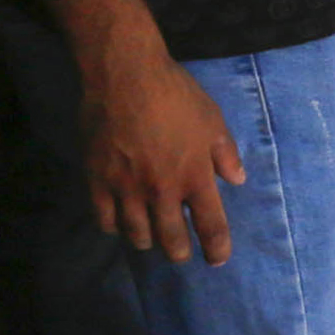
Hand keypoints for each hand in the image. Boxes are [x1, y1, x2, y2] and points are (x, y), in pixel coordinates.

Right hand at [86, 40, 244, 262]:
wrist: (125, 75)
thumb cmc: (175, 94)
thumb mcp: (212, 120)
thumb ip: (226, 154)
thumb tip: (236, 180)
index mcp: (195, 177)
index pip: (210, 226)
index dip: (216, 249)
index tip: (217, 259)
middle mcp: (162, 190)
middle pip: (171, 239)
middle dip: (178, 252)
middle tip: (179, 252)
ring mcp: (127, 188)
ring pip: (137, 234)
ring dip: (146, 241)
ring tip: (150, 239)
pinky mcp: (98, 180)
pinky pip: (104, 218)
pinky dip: (113, 226)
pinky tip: (118, 223)